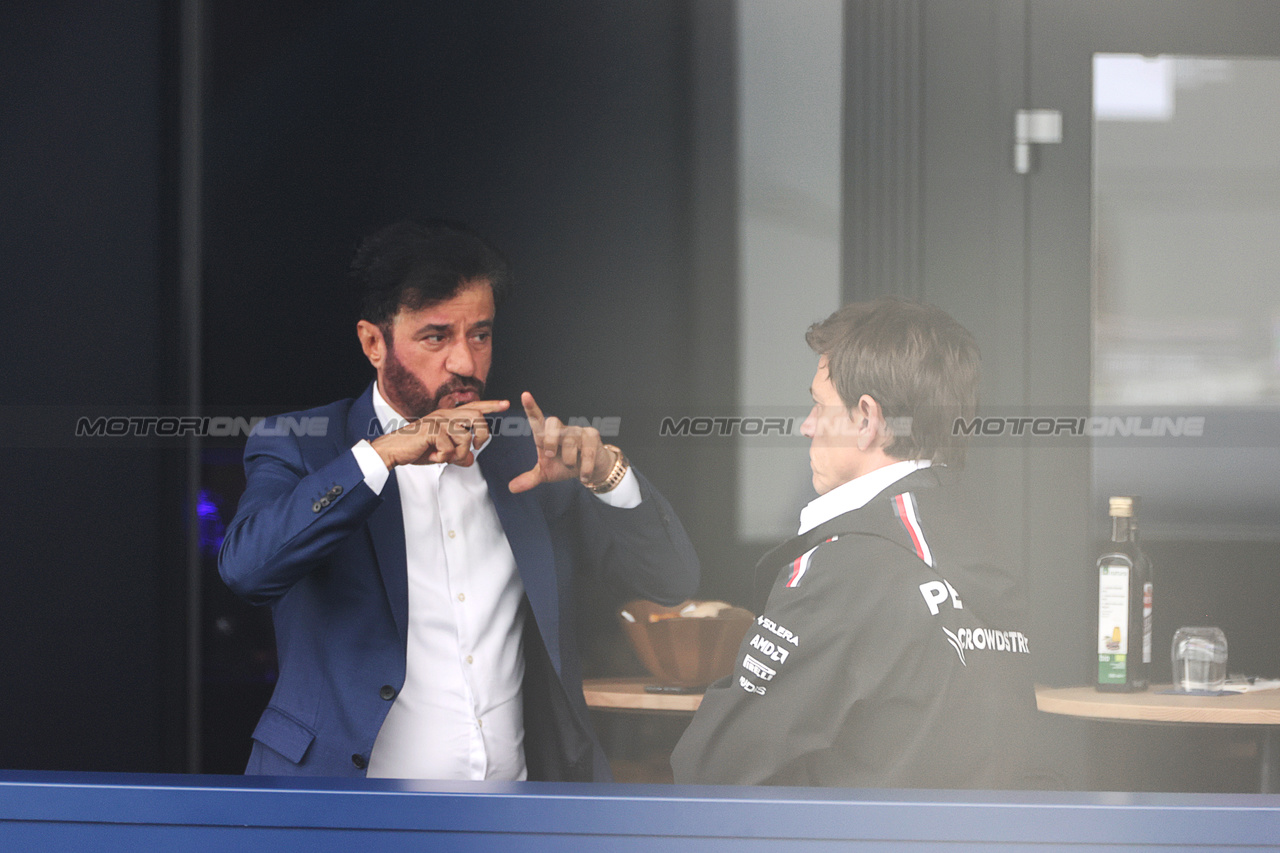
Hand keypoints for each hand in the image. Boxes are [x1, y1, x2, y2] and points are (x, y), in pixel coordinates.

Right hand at [370, 399, 509, 468]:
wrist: (392, 451)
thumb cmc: (416, 449)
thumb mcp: (441, 454)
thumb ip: (458, 455)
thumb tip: (471, 460)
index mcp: (448, 416)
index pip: (473, 407)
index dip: (491, 405)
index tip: (506, 404)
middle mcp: (445, 415)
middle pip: (477, 417)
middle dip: (482, 435)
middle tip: (476, 447)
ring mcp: (438, 421)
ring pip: (466, 437)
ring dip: (460, 454)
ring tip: (446, 458)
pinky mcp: (431, 430)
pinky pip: (450, 448)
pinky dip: (444, 458)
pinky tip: (434, 457)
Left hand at [508, 392, 617, 493]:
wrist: (589, 470)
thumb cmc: (564, 466)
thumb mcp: (545, 474)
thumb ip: (529, 479)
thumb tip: (511, 488)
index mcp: (546, 435)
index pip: (537, 419)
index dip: (531, 407)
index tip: (524, 395)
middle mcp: (562, 429)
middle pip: (552, 423)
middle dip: (550, 439)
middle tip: (550, 455)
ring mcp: (578, 431)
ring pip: (570, 441)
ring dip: (569, 459)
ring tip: (571, 466)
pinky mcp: (593, 436)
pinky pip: (588, 451)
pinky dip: (585, 467)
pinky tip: (583, 476)